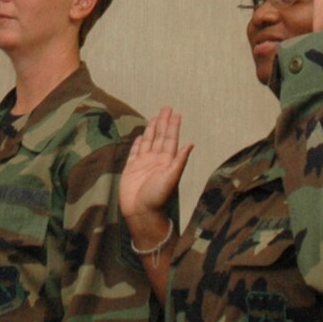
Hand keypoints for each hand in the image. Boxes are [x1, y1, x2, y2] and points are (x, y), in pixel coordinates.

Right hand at [120, 107, 190, 227]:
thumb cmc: (158, 198)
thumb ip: (180, 161)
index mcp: (166, 161)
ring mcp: (143, 164)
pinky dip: (138, 143)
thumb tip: (191, 144)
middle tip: (166, 108)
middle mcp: (155, 160)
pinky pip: (134, 152)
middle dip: (162, 123)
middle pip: (159, 137)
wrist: (141, 213)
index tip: (175, 113)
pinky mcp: (131, 169)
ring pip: (147, 142)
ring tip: (155, 117)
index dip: (172, 126)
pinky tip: (140, 136)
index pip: (170, 139)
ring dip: (151, 130)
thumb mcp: (171, 178)